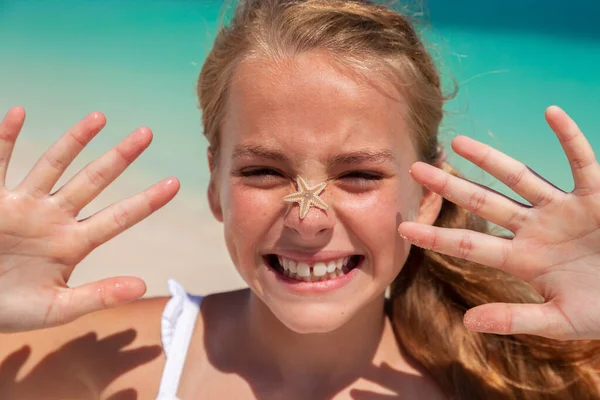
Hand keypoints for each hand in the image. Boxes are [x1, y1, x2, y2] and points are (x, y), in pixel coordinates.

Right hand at [0, 107, 178, 331]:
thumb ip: (98, 296)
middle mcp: (53, 217)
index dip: (146, 201)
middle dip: (119, 158)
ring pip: (53, 165)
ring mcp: (23, 206)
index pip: (118, 218)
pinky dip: (4, 139)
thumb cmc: (10, 309)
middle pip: (93, 181)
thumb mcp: (57, 308)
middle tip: (147, 133)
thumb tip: (143, 286)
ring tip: (100, 117)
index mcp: (73, 243)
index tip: (175, 183)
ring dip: (75, 140)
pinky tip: (17, 112)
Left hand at [399, 106, 599, 340]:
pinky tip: (552, 113)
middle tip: (415, 169)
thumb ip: (515, 318)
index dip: (437, 236)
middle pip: (484, 202)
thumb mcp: (559, 320)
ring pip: (521, 177)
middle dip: (450, 187)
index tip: (403, 228)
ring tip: (457, 142)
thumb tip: (467, 323)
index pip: (469, 245)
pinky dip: (570, 138)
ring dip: (490, 159)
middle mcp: (535, 229)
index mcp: (522, 259)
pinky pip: (583, 161)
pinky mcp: (597, 195)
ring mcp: (563, 209)